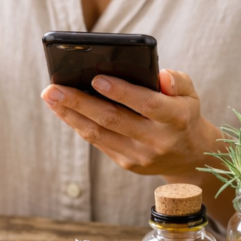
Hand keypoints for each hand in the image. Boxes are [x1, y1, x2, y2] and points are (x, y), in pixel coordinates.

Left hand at [41, 69, 218, 179]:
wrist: (191, 155)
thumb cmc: (183, 113)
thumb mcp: (190, 93)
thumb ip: (177, 80)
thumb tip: (161, 76)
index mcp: (176, 118)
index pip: (148, 104)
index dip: (122, 92)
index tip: (96, 79)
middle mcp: (158, 140)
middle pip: (113, 120)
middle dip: (80, 102)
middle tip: (53, 88)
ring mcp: (141, 156)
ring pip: (99, 134)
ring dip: (70, 115)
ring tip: (50, 96)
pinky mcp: (128, 164)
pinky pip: (99, 142)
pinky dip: (79, 124)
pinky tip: (63, 110)